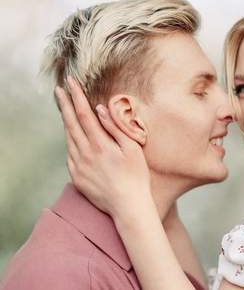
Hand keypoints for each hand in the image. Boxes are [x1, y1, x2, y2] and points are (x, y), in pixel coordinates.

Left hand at [54, 77, 150, 217]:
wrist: (128, 206)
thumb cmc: (136, 177)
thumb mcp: (132, 149)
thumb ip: (115, 128)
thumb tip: (100, 110)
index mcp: (100, 144)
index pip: (83, 114)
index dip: (76, 97)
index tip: (70, 83)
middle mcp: (85, 154)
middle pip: (70, 123)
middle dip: (64, 104)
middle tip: (60, 90)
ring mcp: (78, 166)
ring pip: (68, 138)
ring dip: (66, 122)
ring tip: (65, 109)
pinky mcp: (76, 178)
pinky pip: (70, 155)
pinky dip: (70, 142)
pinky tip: (74, 137)